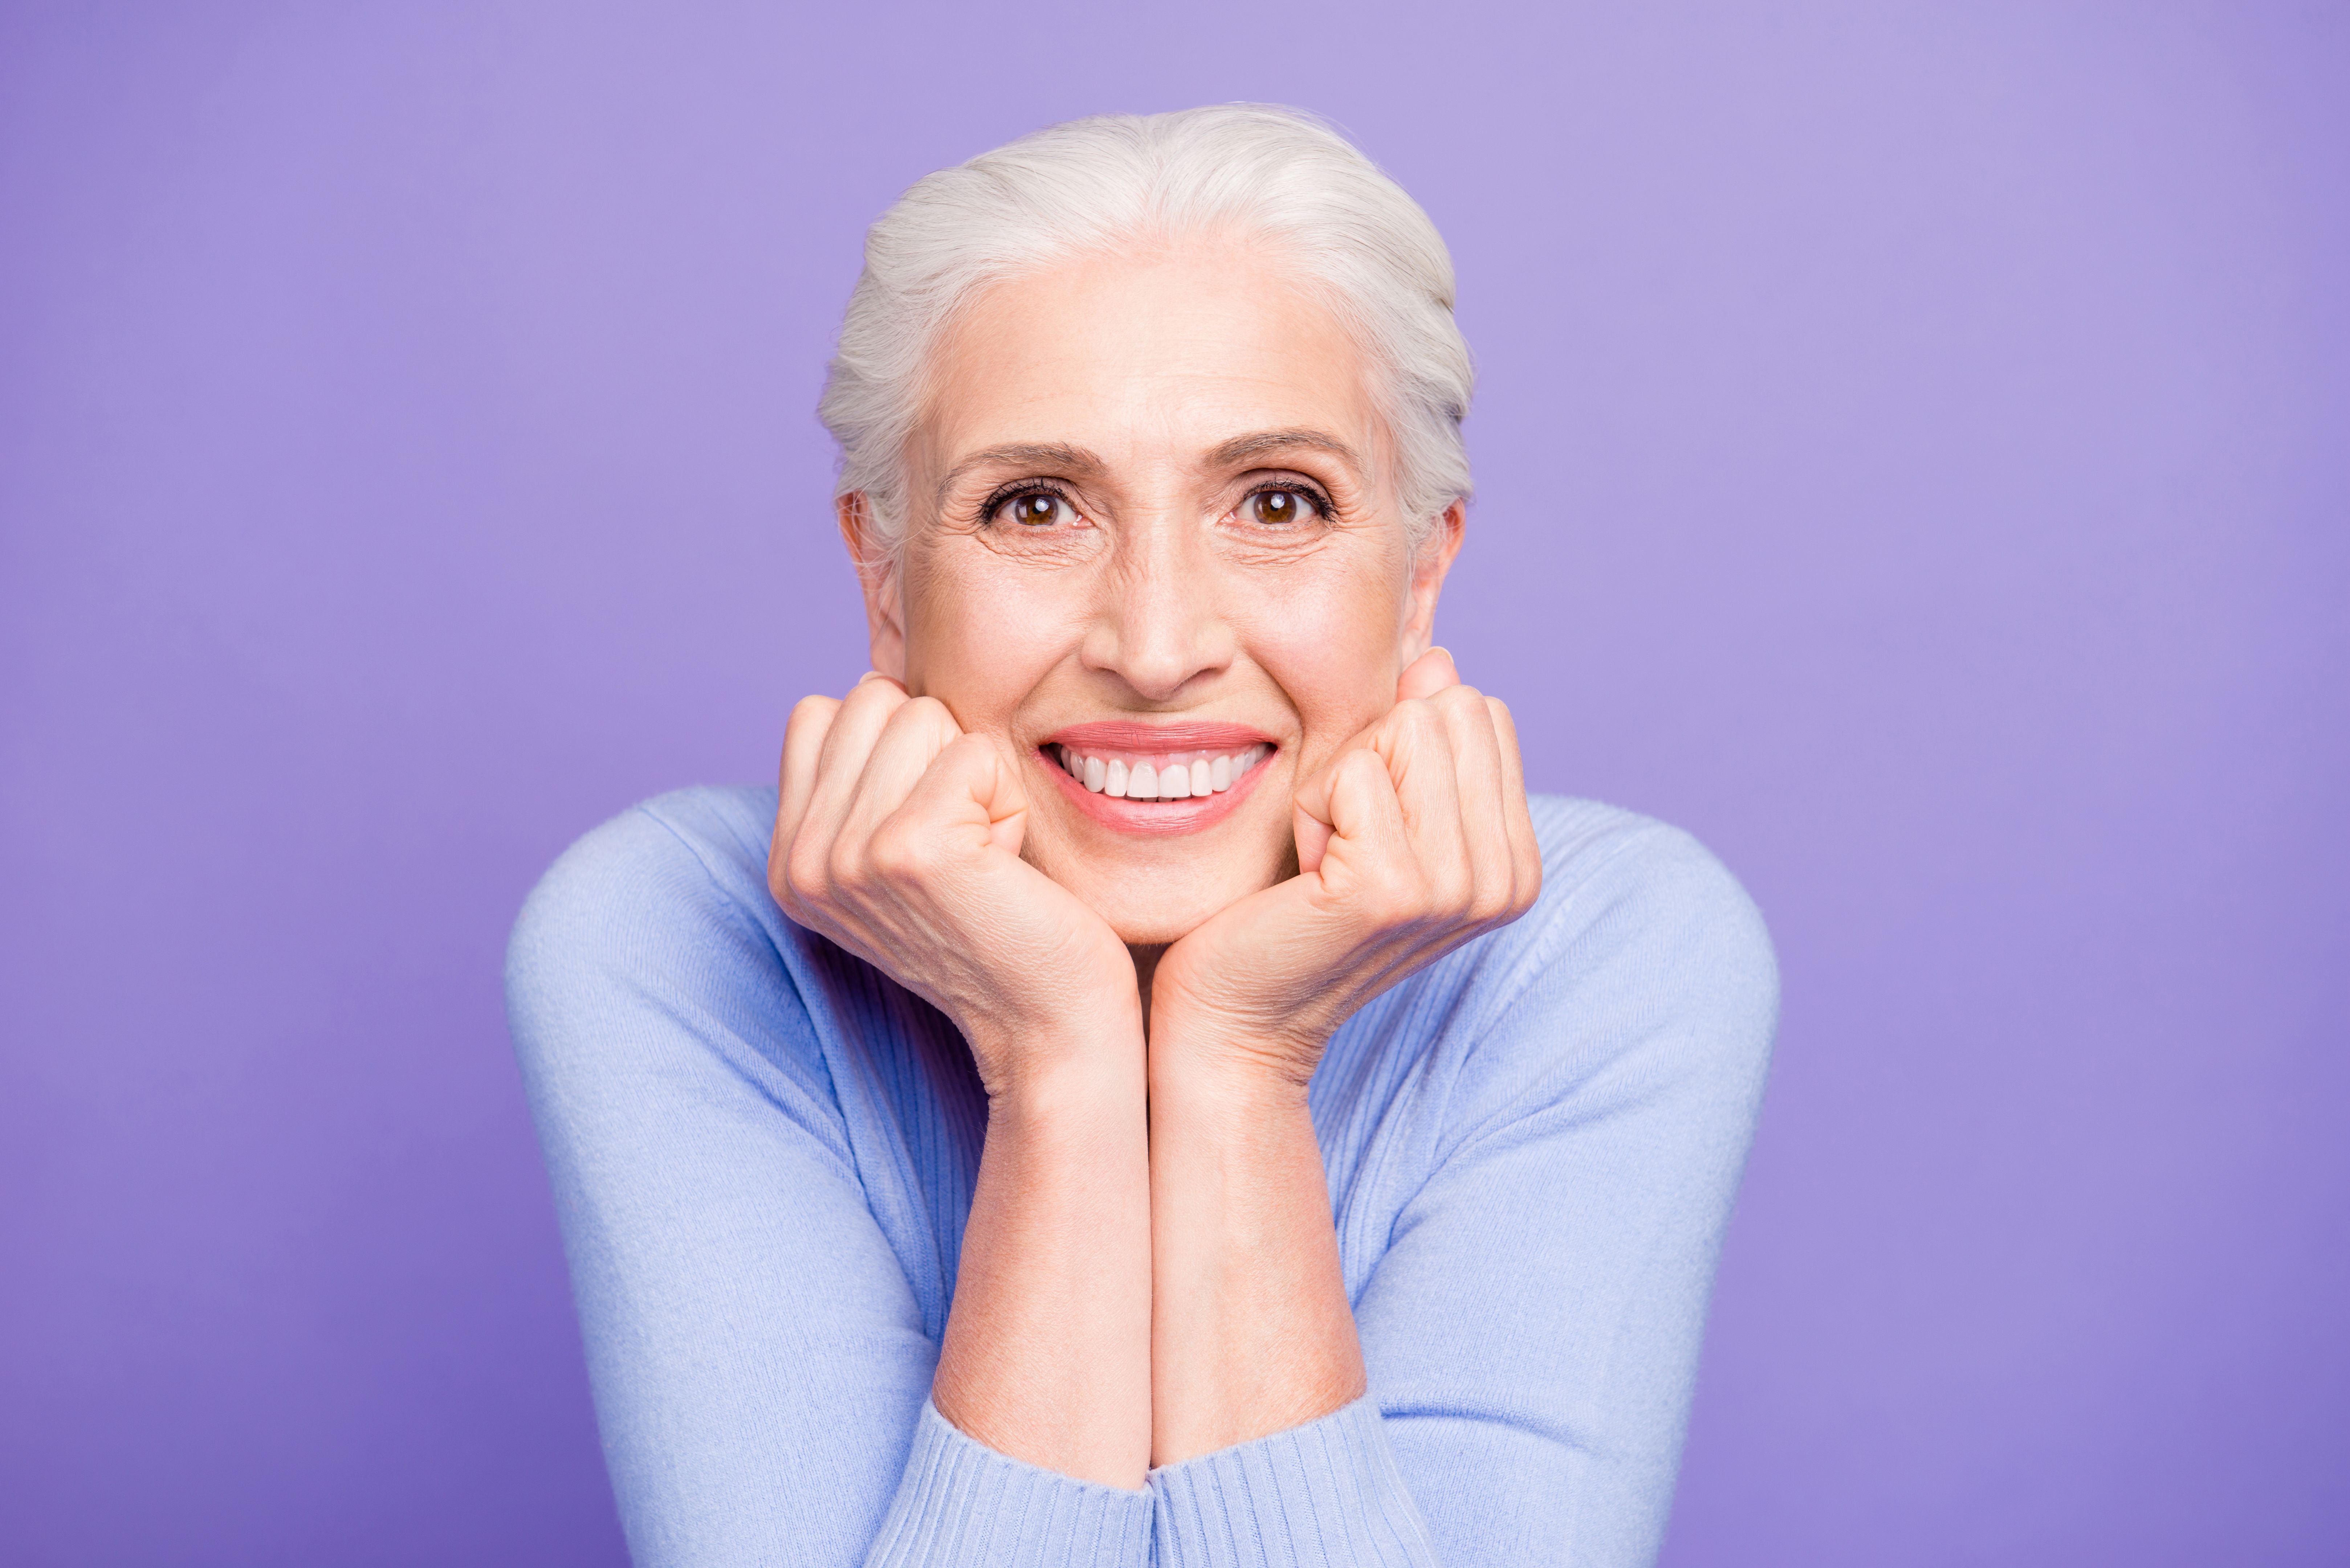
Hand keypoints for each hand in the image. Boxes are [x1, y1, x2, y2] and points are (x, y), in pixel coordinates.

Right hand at [769, 675, 1140, 1093]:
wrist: (1051, 1021)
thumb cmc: (1001, 921)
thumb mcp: (904, 849)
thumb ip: (866, 780)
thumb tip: (873, 682)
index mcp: (790, 859)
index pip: (823, 712)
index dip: (900, 748)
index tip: (931, 828)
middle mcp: (802, 862)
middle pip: (874, 701)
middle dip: (940, 755)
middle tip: (967, 844)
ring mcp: (847, 858)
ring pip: (923, 716)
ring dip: (976, 777)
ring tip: (987, 854)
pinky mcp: (908, 852)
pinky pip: (971, 752)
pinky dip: (1007, 798)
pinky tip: (1007, 864)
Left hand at [1149, 649, 1542, 1086]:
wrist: (1239, 1015)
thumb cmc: (1295, 909)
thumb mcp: (1375, 812)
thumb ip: (1419, 741)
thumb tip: (1438, 660)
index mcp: (1516, 861)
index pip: (1481, 713)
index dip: (1403, 750)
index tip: (1369, 826)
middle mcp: (1505, 878)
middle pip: (1448, 710)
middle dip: (1375, 756)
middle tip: (1343, 839)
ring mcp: (1456, 887)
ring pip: (1404, 729)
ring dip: (1341, 780)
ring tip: (1325, 855)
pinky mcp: (1392, 890)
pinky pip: (1353, 771)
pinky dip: (1311, 806)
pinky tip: (1306, 871)